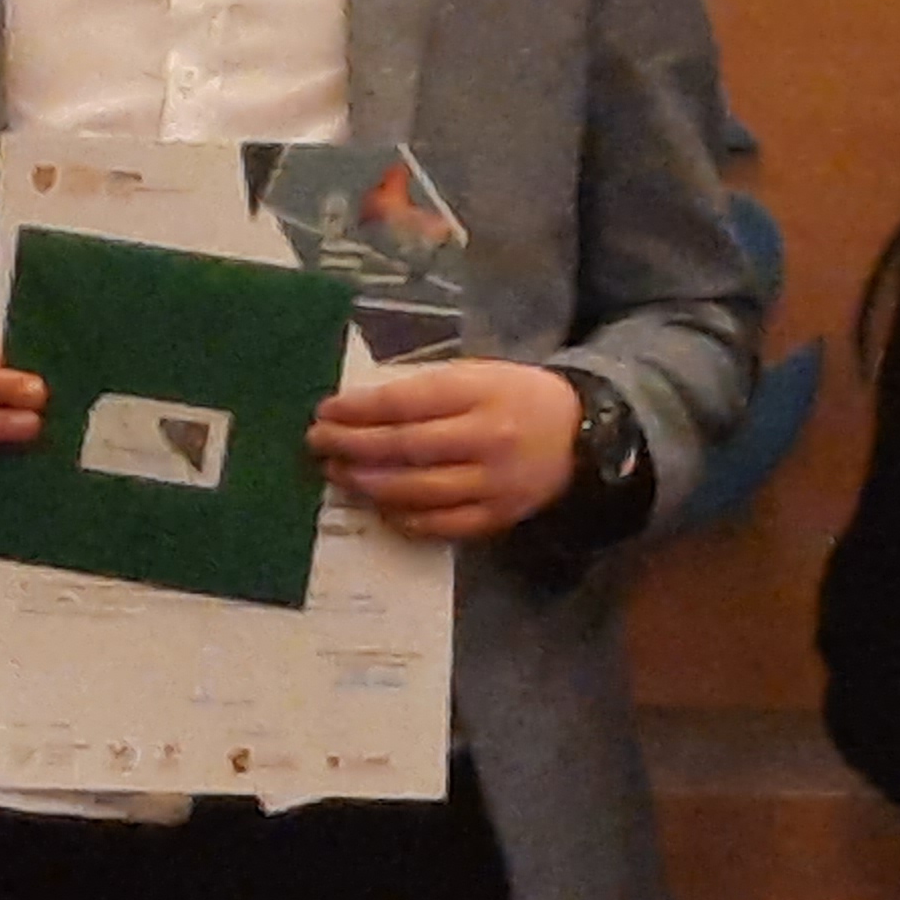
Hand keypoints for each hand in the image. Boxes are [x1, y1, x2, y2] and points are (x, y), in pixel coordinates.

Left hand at [309, 359, 579, 542]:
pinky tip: (378, 505)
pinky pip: (439, 524)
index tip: (326, 410)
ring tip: (338, 473)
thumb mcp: (480, 374)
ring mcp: (493, 483)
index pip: (406, 403)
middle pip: (404, 448)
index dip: (359, 409)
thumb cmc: (518, 396)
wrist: (582, 434)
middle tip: (317, 443)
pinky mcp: (497, 517)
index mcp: (481, 393)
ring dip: (368, 483)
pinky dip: (403, 517)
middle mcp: (487, 438)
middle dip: (352, 446)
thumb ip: (428, 392)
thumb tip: (361, 410)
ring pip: (416, 490)